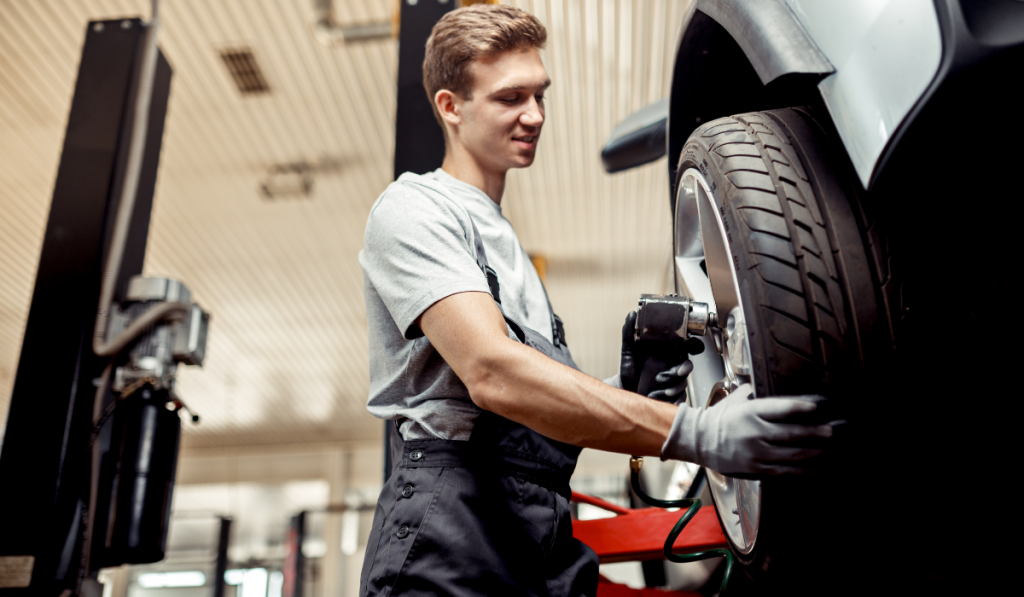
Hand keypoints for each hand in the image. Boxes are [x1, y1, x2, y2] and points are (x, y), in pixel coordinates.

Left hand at [619, 311, 692, 401]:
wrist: (623, 389)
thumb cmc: (629, 370)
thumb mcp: (628, 350)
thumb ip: (630, 333)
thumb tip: (632, 314)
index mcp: (667, 352)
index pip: (686, 346)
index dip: (693, 345)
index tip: (691, 345)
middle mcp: (672, 366)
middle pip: (688, 365)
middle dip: (683, 369)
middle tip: (674, 372)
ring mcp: (673, 381)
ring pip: (684, 383)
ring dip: (674, 386)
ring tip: (659, 389)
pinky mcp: (672, 396)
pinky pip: (680, 398)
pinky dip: (672, 399)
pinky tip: (658, 396)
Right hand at [661, 383, 834, 475]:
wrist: (698, 441)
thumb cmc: (719, 418)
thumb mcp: (737, 399)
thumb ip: (757, 392)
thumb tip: (774, 382)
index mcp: (751, 412)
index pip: (782, 408)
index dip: (803, 407)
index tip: (820, 406)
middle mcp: (755, 432)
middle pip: (794, 434)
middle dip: (819, 433)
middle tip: (835, 431)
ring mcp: (757, 453)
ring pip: (794, 455)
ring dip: (817, 453)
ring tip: (833, 450)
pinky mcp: (757, 469)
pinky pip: (786, 472)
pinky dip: (805, 471)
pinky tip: (818, 468)